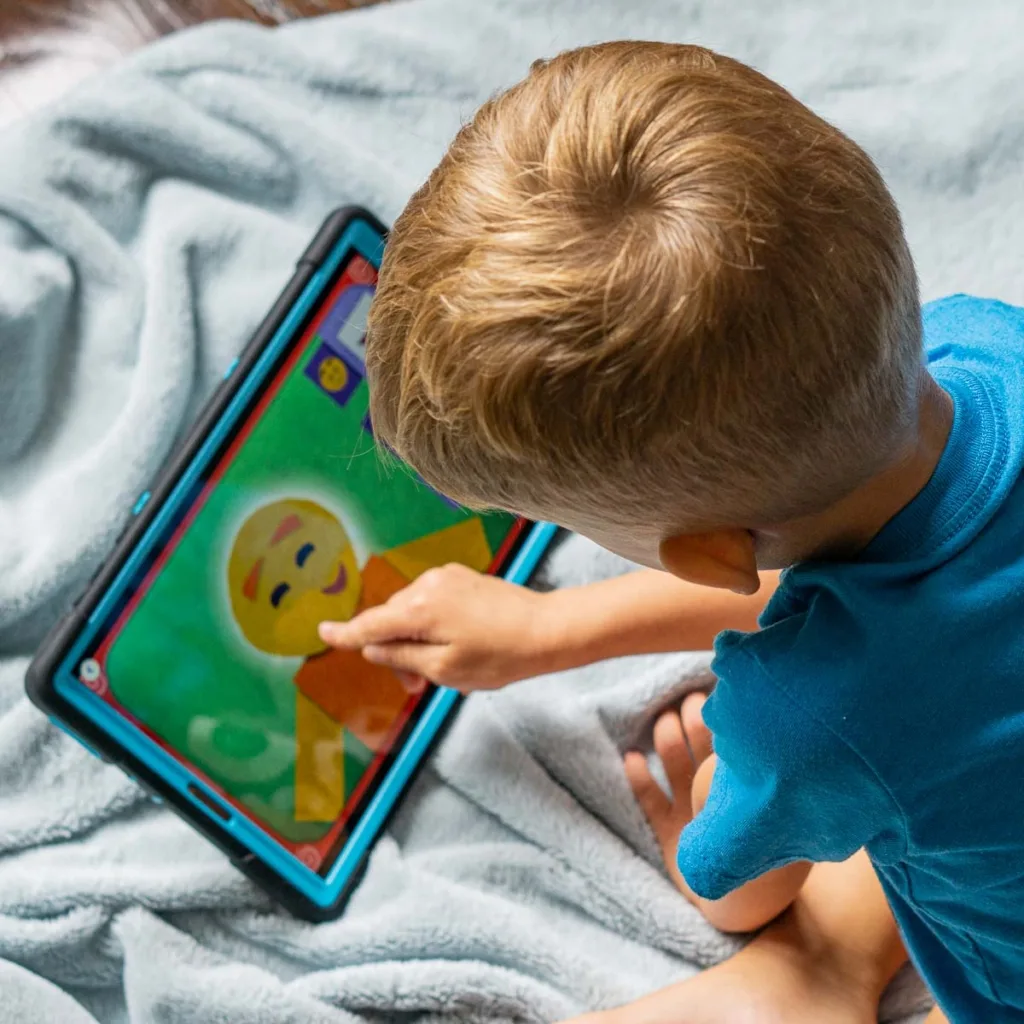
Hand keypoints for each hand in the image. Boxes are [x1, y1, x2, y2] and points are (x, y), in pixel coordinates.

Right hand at [318, 563, 554, 691]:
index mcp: (419, 610)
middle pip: (391, 619)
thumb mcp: (444, 670)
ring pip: (411, 610)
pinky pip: (431, 600)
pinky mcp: (460, 576)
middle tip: (416, 686)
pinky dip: (432, 622)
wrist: (545, 629)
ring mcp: (445, 576)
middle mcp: (426, 585)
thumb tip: (372, 646)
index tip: (322, 633)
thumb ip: (402, 657)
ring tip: (444, 667)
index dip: (345, 633)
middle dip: (395, 650)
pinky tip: (456, 642)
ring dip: (415, 637)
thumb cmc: (499, 656)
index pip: (370, 624)